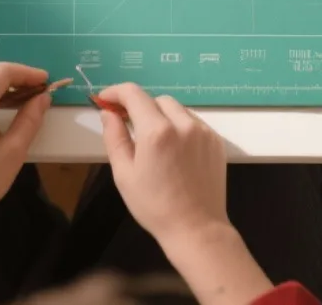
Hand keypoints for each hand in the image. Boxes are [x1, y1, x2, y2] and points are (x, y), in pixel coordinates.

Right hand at [96, 82, 228, 248]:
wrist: (196, 228)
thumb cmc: (154, 205)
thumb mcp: (124, 174)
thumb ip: (114, 137)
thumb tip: (108, 112)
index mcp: (156, 132)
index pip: (133, 94)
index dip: (115, 92)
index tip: (105, 101)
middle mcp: (183, 124)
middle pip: (156, 99)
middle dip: (140, 107)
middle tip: (128, 125)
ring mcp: (204, 131)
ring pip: (177, 109)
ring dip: (161, 116)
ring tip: (154, 141)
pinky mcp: (216, 141)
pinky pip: (193, 122)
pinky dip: (180, 126)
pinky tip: (175, 150)